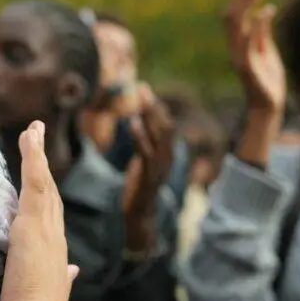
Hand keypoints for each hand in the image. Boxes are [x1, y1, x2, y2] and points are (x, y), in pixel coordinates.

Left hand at [0, 122, 79, 300]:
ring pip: (43, 180)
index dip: (49, 194)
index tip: (42, 176)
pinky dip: (33, 157)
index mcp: (57, 251)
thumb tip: (72, 271)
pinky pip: (35, 180)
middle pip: (51, 192)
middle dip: (42, 165)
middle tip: (36, 137)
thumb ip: (64, 278)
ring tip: (32, 129)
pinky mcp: (33, 223)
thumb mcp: (52, 292)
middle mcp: (56, 234)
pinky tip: (30, 137)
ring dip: (37, 153)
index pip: (52, 215)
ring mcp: (46, 227)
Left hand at [122, 86, 175, 236]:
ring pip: (159, 136)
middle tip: (141, 87)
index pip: (165, 124)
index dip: (155, 106)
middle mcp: (167, 157)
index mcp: (167, 153)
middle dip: (153, 106)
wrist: (139, 213)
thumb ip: (144, 143)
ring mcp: (159, 166)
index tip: (144, 89)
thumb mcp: (143, 160)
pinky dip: (140, 136)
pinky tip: (132, 123)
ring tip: (139, 99)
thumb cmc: (139, 186)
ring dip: (148, 115)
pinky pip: (146, 152)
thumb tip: (137, 122)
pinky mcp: (148, 175)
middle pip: (165, 125)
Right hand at [224, 0, 285, 114]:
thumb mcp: (267, 50)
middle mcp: (235, 48)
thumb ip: (263, 32)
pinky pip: (248, 42)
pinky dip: (257, 24)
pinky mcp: (247, 66)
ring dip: (246, 4)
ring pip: (235, 25)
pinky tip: (268, 10)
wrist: (269, 105)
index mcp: (238, 43)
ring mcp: (239, 56)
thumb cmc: (268, 79)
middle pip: (231, 16)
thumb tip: (264, 9)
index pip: (234, 15)